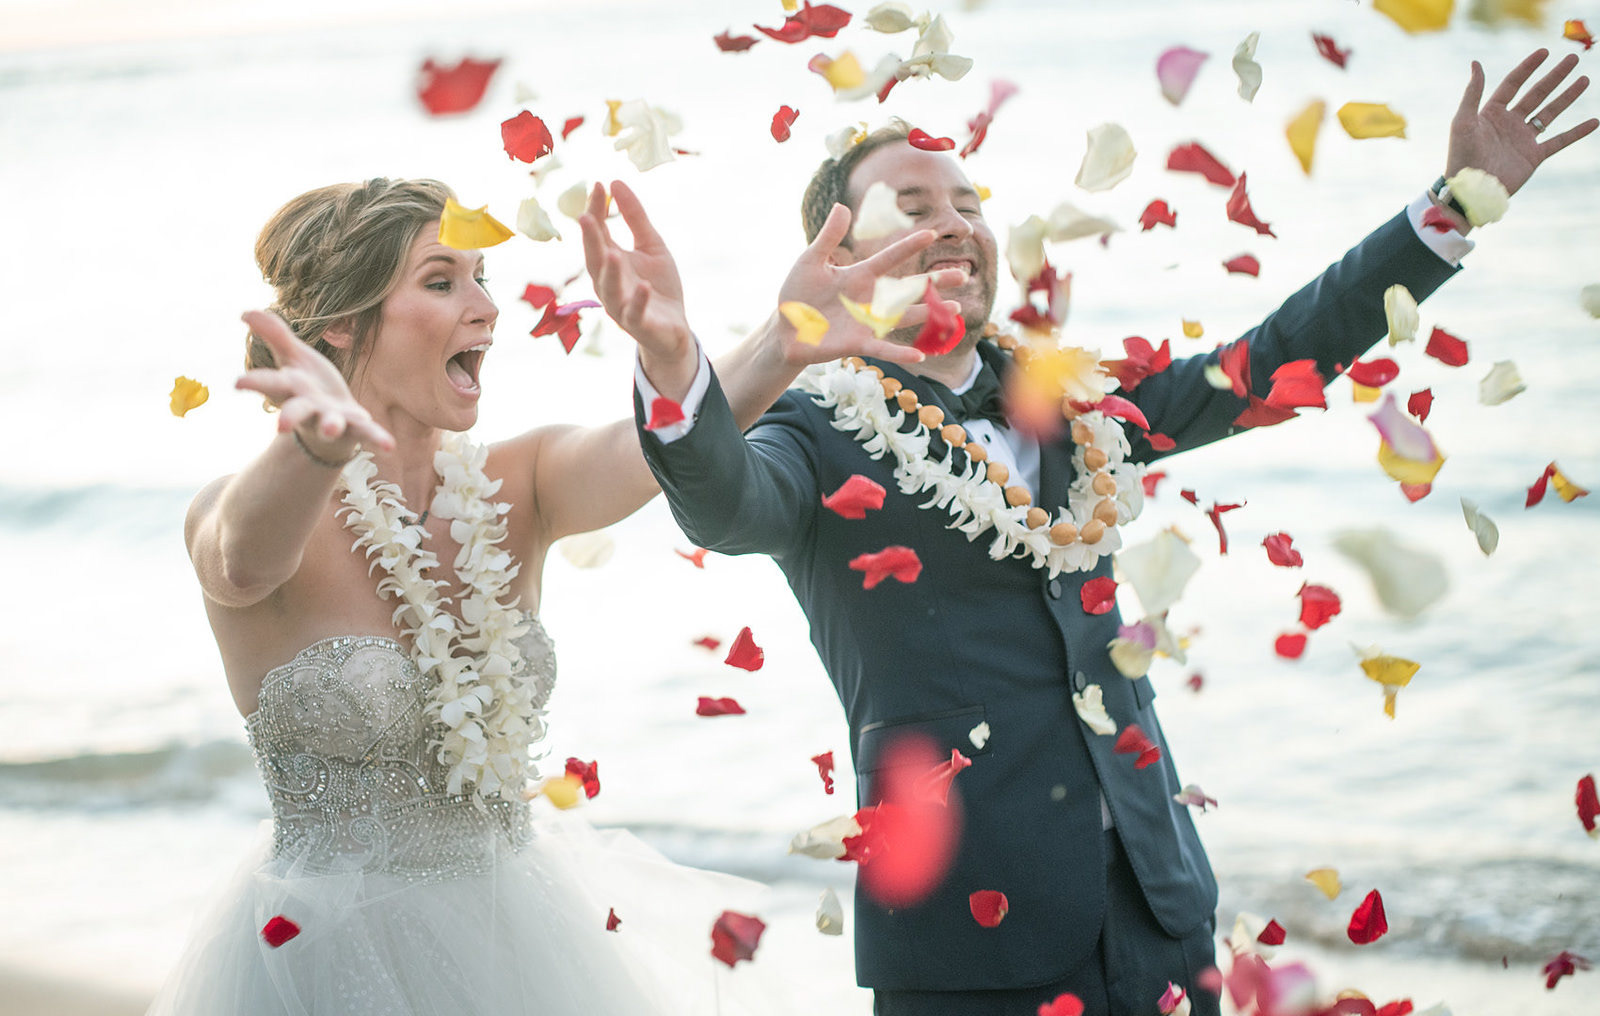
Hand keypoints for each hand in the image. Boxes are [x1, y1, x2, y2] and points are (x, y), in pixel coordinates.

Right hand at [235, 310, 394, 455]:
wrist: (331, 422)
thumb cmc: (308, 386)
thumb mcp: (293, 358)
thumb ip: (274, 335)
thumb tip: (245, 312)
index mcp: (291, 388)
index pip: (270, 384)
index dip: (256, 383)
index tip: (238, 383)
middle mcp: (309, 408)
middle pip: (296, 411)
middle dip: (290, 417)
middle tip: (281, 427)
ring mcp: (332, 420)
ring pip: (330, 425)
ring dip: (330, 426)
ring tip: (331, 428)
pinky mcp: (355, 427)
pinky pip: (366, 433)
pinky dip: (376, 438)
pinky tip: (389, 446)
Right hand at [578, 180, 692, 360]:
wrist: (673, 329)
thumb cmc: (658, 286)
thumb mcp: (651, 245)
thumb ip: (635, 217)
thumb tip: (615, 182)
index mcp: (609, 263)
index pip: (597, 234)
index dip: (595, 211)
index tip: (598, 185)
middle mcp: (608, 284)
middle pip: (595, 261)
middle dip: (590, 241)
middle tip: (586, 217)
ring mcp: (621, 306)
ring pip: (609, 290)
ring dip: (609, 273)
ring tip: (612, 253)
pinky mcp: (639, 324)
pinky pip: (635, 313)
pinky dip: (638, 300)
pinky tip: (644, 286)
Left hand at [771, 202, 966, 368]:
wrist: (785, 329)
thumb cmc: (799, 295)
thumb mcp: (811, 262)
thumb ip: (829, 237)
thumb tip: (842, 206)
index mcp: (860, 275)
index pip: (890, 258)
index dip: (909, 246)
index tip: (931, 234)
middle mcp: (870, 298)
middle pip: (909, 288)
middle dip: (936, 282)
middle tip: (963, 274)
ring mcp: (867, 322)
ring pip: (905, 316)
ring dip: (929, 313)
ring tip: (956, 309)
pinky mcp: (858, 343)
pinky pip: (883, 348)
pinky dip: (900, 353)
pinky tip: (920, 356)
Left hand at [1448, 49, 1596, 196]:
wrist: (1470, 191)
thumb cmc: (1461, 156)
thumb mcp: (1463, 121)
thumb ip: (1472, 92)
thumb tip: (1476, 62)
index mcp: (1491, 113)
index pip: (1513, 84)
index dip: (1528, 67)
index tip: (1545, 52)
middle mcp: (1509, 123)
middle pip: (1536, 94)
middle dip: (1555, 76)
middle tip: (1573, 59)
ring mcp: (1523, 139)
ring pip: (1550, 113)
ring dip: (1568, 97)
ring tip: (1584, 80)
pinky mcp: (1533, 157)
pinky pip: (1559, 141)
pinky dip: (1577, 132)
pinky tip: (1594, 121)